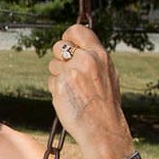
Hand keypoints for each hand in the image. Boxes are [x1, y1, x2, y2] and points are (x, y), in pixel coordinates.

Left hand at [48, 24, 133, 158]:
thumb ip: (92, 58)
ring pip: (52, 65)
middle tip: (69, 73)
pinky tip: (68, 98)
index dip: (68, 36)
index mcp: (99, 54)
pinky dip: (56, 89)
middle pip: (58, 46)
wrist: (103, 128)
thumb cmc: (105, 103)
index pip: (76, 30)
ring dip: (58, 75)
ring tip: (74, 89)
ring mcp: (71, 73)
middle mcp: (85, 60)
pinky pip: (51, 81)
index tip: (67, 44)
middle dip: (59, 57)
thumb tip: (76, 46)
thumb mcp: (107, 73)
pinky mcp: (59, 87)